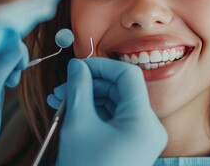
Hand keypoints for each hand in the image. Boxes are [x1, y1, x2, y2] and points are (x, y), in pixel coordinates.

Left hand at [0, 31, 27, 164]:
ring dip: (14, 62)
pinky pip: (8, 61)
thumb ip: (1, 66)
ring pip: (5, 50)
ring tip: (12, 81)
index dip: (0, 39)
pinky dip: (14, 68)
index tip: (15, 51)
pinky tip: (11, 82)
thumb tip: (17, 44)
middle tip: (16, 69)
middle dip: (9, 53)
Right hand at [48, 58, 166, 165]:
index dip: (101, 66)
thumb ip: (79, 88)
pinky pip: (115, 119)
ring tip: (60, 102)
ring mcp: (143, 137)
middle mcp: (149, 127)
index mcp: (143, 121)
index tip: (77, 67)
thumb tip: (77, 66)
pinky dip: (94, 113)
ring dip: (88, 98)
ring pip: (115, 103)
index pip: (127, 75)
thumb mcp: (78, 124)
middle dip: (89, 84)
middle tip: (61, 89)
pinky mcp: (134, 144)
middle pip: (120, 89)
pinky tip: (71, 112)